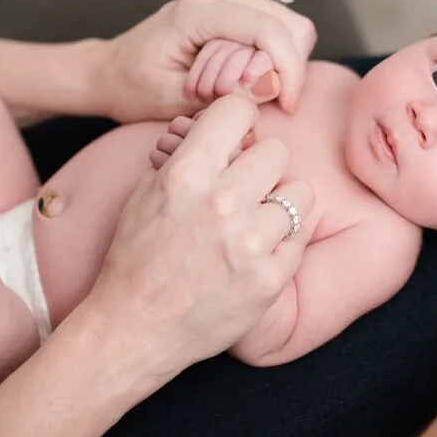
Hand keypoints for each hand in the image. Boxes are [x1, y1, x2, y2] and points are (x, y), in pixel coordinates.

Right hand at [84, 94, 314, 378]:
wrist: (136, 327)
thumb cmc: (139, 256)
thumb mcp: (149, 192)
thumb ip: (192, 155)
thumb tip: (232, 122)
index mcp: (186, 174)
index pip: (239, 109)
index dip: (240, 120)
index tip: (238, 137)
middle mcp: (222, 203)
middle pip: (277, 151)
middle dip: (261, 167)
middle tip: (245, 189)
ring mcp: (250, 243)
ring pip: (300, 193)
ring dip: (280, 204)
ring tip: (254, 222)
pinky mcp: (271, 278)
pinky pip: (300, 237)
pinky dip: (282, 243)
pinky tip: (256, 254)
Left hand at [89, 0, 316, 122]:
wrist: (111, 70)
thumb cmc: (133, 86)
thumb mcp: (172, 99)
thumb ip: (223, 94)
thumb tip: (269, 86)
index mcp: (198, 11)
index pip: (269, 30)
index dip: (289, 70)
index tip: (287, 106)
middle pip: (290, 27)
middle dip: (281, 70)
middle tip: (244, 97)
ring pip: (291, 29)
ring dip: (274, 65)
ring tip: (232, 87)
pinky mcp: (236, 5)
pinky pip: (277, 32)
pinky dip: (269, 60)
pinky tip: (236, 77)